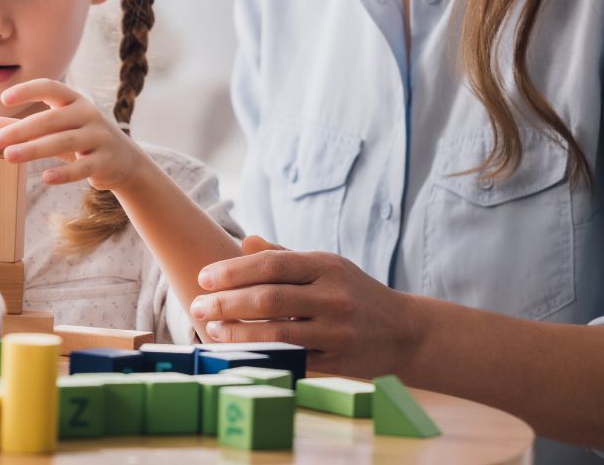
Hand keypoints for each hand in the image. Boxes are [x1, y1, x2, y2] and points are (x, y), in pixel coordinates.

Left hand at [0, 79, 149, 191]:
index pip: (51, 87)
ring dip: (34, 149)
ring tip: (9, 156)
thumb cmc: (82, 140)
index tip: (4, 99)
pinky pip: (83, 167)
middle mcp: (88, 114)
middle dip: (20, 130)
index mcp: (75, 101)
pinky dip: (64, 174)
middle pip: (51, 119)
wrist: (125, 160)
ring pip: (64, 141)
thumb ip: (24, 127)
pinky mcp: (105, 161)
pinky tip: (46, 178)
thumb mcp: (56, 130)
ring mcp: (99, 137)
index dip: (28, 90)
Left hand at [190, 235, 418, 377]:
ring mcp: (337, 331)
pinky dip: (262, 356)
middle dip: (227, 302)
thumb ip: (285, 256)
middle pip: (269, 298)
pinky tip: (239, 352)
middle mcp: (333, 296)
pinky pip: (292, 360)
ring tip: (211, 329)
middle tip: (197, 305)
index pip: (271, 265)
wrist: (405, 332)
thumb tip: (245, 241)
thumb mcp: (327, 267)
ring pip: (278, 333)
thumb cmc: (355, 293)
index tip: (204, 278)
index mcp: (326, 266)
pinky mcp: (338, 361)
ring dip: (238, 332)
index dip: (233, 271)